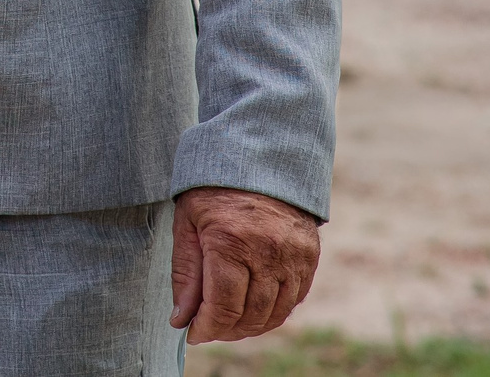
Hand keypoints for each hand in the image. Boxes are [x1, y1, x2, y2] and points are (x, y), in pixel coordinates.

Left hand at [169, 186, 319, 343]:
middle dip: (226, 330)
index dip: (207, 328)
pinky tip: (254, 307)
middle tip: (209, 327)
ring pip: (274, 313)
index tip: (194, 333)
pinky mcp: (309, 256)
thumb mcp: (187, 223)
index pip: (223, 307)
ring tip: (229, 322)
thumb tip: (181, 319)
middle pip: (249, 315)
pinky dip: (274, 312)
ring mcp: (293, 255)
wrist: (259, 156)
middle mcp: (266, 252)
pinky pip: (294, 299)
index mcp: (231, 242)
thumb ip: (185, 274)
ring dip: (250, 326)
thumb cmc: (213, 188)